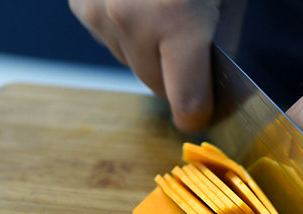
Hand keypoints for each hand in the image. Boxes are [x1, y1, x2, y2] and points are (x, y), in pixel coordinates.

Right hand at [70, 0, 245, 132]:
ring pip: (130, 62)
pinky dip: (126, 30)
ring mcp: (98, 11)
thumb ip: (223, 42)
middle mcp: (130, 21)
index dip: (197, 111)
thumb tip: (211, 83)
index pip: (185, 99)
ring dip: (150, 51)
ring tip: (163, 12)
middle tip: (190, 47)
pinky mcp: (80, 3)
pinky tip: (139, 2)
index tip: (201, 114)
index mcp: (175, 21)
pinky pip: (109, 39)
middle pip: (155, 85)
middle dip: (176, 76)